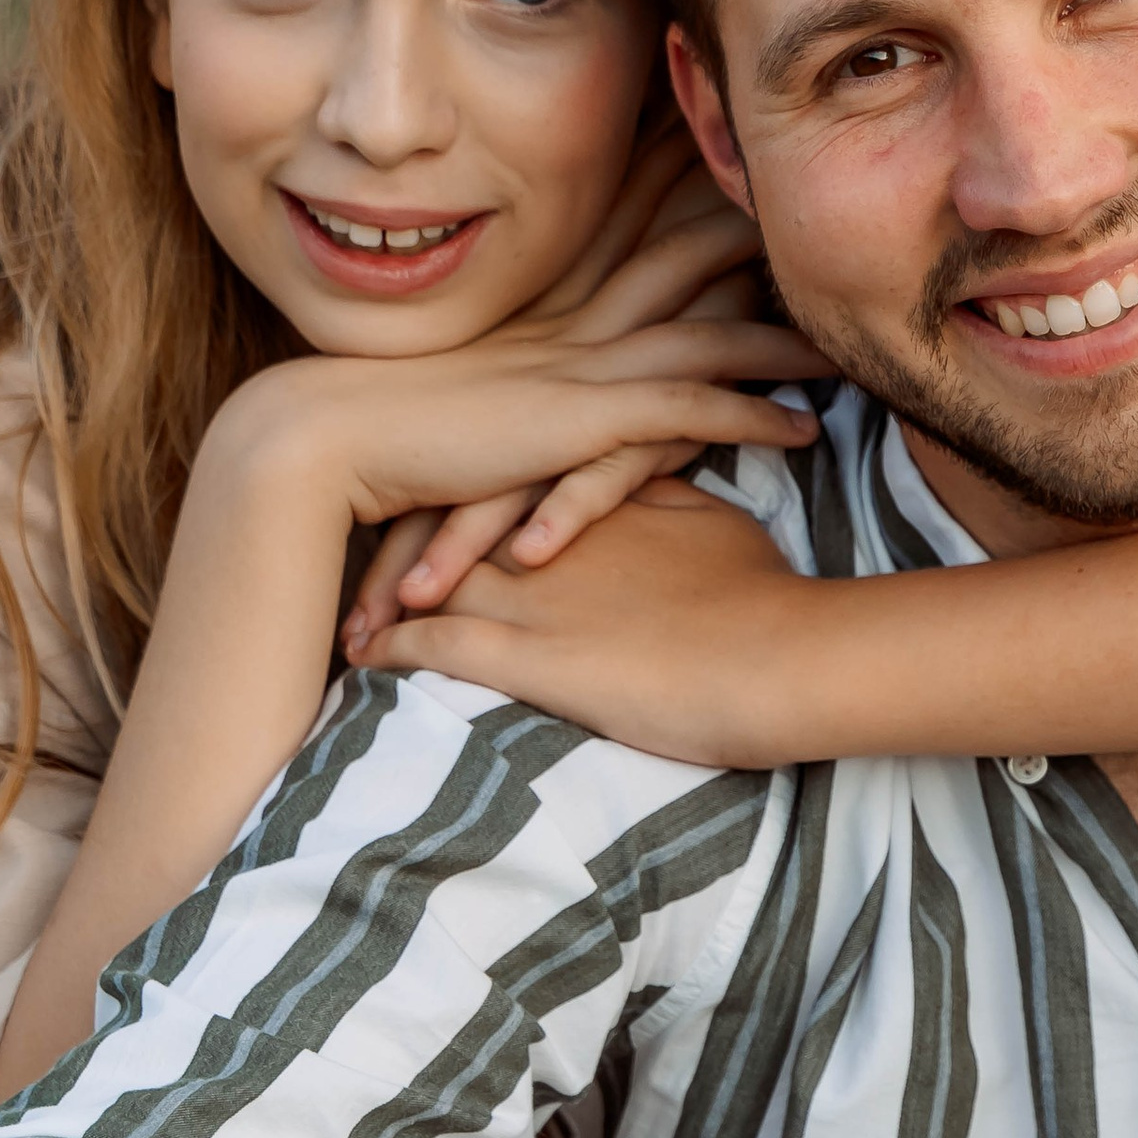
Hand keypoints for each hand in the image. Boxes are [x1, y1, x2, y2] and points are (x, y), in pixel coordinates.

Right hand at [345, 127, 817, 647]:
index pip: (629, 226)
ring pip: (708, 333)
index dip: (688, 188)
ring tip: (853, 344)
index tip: (741, 154)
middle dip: (759, 230)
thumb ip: (508, 369)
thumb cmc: (378, 423)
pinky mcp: (581, 422)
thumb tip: (545, 378)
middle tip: (828, 209)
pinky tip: (807, 428)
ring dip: (786, 339)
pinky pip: (688, 411)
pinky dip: (751, 417)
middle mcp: (569, 322)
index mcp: (542, 303)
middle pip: (684, 255)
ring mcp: (579, 368)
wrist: (325, 443)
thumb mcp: (460, 382)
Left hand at [356, 489, 845, 764]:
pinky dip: (402, 649)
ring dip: (386, 599)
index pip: (501, 483)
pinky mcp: (536, 652)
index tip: (420, 524)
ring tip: (352, 624)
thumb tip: (644, 479)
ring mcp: (539, 590)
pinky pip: (443, 645)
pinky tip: (372, 658)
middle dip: (398, 545)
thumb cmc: (763, 598)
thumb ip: (663, 493)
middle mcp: (552, 533)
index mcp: (591, 495)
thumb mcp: (712, 522)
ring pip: (435, 577)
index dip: (456, 505)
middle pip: (450, 521)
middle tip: (362, 577)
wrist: (785, 657)